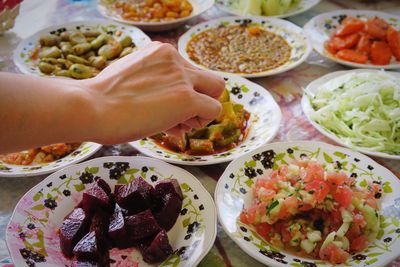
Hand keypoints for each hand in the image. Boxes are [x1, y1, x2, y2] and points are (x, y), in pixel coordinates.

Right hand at [83, 42, 223, 143]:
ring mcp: (181, 77)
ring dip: (201, 110)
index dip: (181, 91)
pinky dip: (202, 121)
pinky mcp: (186, 98)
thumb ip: (154, 81)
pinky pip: (214, 109)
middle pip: (208, 77)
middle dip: (199, 98)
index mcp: (160, 51)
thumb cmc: (101, 98)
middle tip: (180, 115)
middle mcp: (174, 58)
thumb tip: (168, 102)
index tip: (164, 107)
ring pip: (216, 89)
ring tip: (176, 124)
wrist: (91, 107)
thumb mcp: (131, 77)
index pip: (187, 70)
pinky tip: (178, 128)